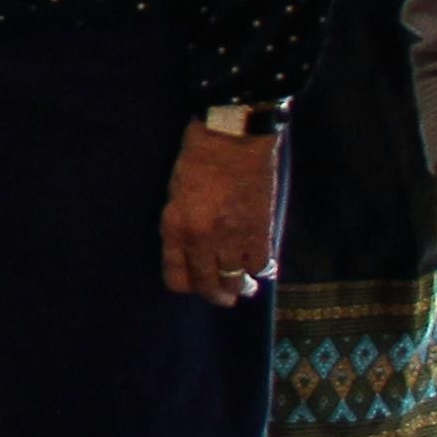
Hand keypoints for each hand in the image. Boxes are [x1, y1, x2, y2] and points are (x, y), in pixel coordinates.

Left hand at [162, 125, 281, 306]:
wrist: (233, 137)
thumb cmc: (198, 158)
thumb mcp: (175, 194)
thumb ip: (181, 225)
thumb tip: (192, 251)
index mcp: (175, 227)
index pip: (176, 276)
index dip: (186, 286)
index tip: (193, 285)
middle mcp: (201, 239)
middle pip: (208, 285)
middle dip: (215, 296)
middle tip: (222, 299)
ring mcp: (232, 237)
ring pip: (236, 280)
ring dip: (239, 287)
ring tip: (242, 287)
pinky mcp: (260, 231)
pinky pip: (260, 265)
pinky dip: (261, 270)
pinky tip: (260, 268)